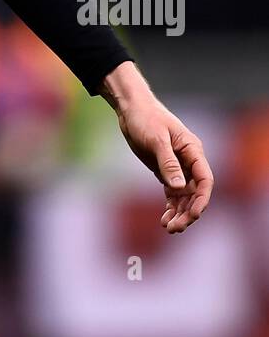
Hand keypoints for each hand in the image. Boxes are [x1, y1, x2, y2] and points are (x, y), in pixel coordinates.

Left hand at [101, 64, 213, 232]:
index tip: (194, 216)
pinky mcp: (165, 171)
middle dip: (188, 212)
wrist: (131, 109)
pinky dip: (171, 207)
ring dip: (180, 213)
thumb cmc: (145, 118)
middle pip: (196, 193)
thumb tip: (179, 187)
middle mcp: (189, 161)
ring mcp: (178, 167)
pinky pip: (173, 193)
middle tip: (175, 228)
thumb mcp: (156, 139)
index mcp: (192, 151)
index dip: (202, 200)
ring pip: (185, 196)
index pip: (205, 180)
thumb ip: (168, 163)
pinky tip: (164, 219)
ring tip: (168, 228)